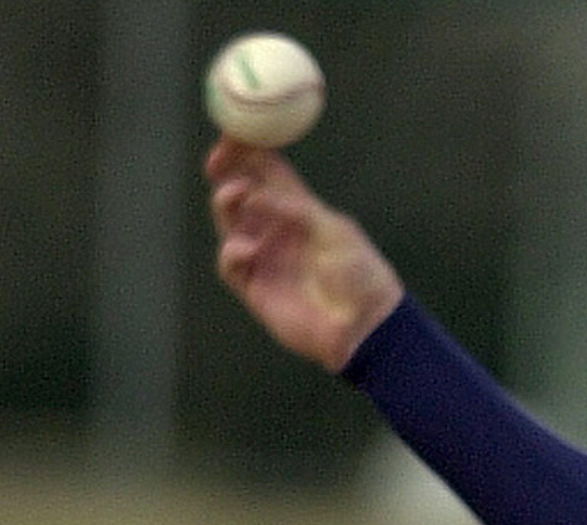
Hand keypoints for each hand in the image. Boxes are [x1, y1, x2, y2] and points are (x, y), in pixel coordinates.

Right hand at [206, 138, 403, 372]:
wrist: (366, 327)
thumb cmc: (361, 275)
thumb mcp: (333, 230)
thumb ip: (295, 208)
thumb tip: (255, 194)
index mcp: (299, 208)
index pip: (266, 170)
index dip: (247, 150)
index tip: (233, 136)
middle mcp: (276, 228)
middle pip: (240, 191)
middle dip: (227, 171)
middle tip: (219, 161)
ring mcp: (263, 257)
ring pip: (229, 222)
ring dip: (226, 203)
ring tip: (236, 195)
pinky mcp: (255, 288)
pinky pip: (230, 263)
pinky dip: (232, 250)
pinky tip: (247, 248)